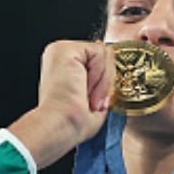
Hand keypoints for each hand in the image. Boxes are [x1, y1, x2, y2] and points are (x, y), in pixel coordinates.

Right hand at [7, 41, 112, 169]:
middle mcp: (60, 56)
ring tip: (88, 97)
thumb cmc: (74, 122)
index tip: (96, 102)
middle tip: (92, 101)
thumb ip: (102, 79)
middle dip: (105, 82)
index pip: (99, 61)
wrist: (62, 125)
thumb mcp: (95, 98)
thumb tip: (113, 72)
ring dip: (102, 82)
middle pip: (104, 56)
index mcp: (65, 67)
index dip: (105, 82)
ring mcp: (60, 50)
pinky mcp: (64, 48)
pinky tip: (85, 87)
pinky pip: (100, 52)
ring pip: (104, 54)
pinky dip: (99, 74)